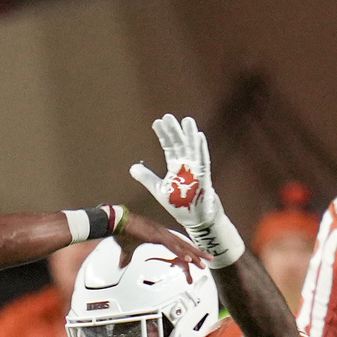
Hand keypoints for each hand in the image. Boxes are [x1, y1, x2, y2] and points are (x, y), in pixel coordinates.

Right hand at [114, 214, 207, 271]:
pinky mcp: (156, 235)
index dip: (188, 250)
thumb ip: (126, 258)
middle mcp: (163, 233)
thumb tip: (122, 265)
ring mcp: (161, 233)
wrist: (117, 222)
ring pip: (181, 246)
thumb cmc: (121, 231)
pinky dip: (180, 253)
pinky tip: (189, 259)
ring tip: (202, 263)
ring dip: (193, 255)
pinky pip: (171, 246)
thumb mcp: (127, 248)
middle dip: (196, 252)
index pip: (177, 244)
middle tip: (207, 259)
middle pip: (183, 244)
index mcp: (158, 234)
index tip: (196, 256)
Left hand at [130, 114, 244, 267]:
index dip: (164, 135)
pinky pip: (203, 161)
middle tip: (168, 116)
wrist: (197, 220)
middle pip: (180, 145)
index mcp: (176, 168)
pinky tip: (199, 136)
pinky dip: (201, 149)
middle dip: (174, 131)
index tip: (157, 122)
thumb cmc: (180, 205)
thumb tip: (132, 167)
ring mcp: (196, 171)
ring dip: (190, 135)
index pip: (169, 148)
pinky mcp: (204, 178)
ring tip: (187, 120)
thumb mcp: (159, 190)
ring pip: (192, 149)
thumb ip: (147, 178)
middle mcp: (186, 166)